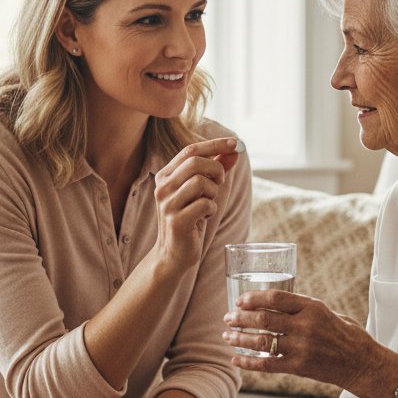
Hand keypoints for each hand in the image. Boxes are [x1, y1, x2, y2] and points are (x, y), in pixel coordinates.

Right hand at [152, 137, 241, 270]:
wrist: (173, 254)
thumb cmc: (189, 219)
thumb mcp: (201, 192)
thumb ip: (215, 170)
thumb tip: (234, 152)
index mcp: (165, 176)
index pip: (190, 150)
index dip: (214, 145)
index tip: (235, 143)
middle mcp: (162, 187)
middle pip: (196, 162)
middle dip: (216, 170)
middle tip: (220, 184)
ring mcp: (167, 204)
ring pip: (201, 182)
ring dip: (214, 193)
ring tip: (208, 204)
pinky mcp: (176, 221)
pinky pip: (205, 204)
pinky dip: (211, 209)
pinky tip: (204, 217)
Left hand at [222, 288, 372, 390]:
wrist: (363, 363)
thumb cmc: (345, 334)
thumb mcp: (328, 312)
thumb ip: (303, 308)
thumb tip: (274, 304)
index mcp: (313, 308)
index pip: (276, 298)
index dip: (254, 298)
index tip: (240, 301)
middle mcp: (306, 326)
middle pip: (264, 319)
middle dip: (241, 318)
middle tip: (228, 317)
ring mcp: (302, 348)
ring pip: (262, 341)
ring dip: (240, 338)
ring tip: (227, 336)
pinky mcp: (299, 368)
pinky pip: (268, 364)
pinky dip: (248, 362)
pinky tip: (236, 359)